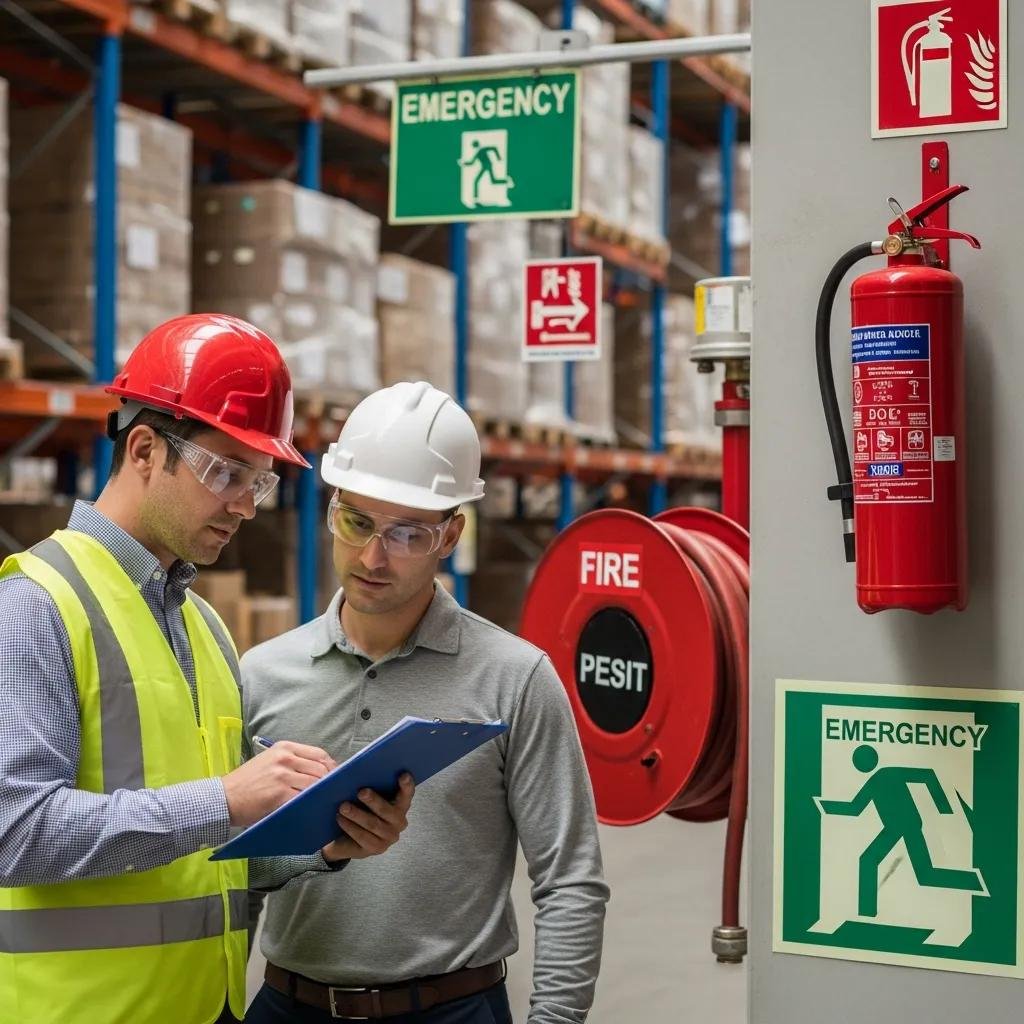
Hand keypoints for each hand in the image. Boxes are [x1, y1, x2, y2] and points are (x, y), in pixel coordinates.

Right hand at [222, 743, 336, 827]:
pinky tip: (312, 809)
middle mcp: (285, 758)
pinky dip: (310, 804)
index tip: (334, 777)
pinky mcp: (279, 793)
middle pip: (320, 769)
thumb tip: (318, 770)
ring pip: (314, 784)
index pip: (318, 754)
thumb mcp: (269, 762)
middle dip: (329, 782)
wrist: (223, 798)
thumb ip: (292, 762)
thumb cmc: (246, 782)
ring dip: (321, 794)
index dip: (330, 766)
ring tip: (324, 802)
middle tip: (332, 793)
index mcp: (284, 748)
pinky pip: (303, 798)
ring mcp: (282, 775)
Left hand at [322, 774, 414, 862]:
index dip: (406, 785)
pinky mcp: (376, 849)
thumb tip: (358, 774)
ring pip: (373, 825)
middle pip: (387, 811)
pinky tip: (341, 819)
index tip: (403, 775)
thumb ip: (369, 787)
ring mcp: (389, 838)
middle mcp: (399, 822)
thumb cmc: (361, 810)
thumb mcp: (367, 798)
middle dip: (374, 801)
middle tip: (361, 792)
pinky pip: (363, 837)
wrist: (347, 839)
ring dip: (357, 815)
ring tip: (343, 807)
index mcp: (400, 805)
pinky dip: (350, 827)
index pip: (407, 794)